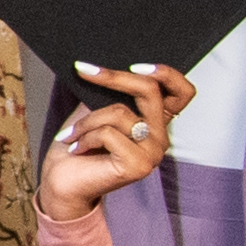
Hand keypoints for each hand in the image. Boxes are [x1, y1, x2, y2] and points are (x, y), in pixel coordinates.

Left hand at [45, 61, 186, 213]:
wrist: (62, 182)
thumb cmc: (79, 145)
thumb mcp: (96, 110)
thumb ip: (112, 93)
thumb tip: (104, 63)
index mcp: (156, 121)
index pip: (183, 92)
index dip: (166, 73)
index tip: (133, 64)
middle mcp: (161, 136)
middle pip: (151, 91)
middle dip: (113, 77)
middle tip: (83, 70)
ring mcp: (153, 152)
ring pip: (120, 112)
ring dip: (86, 120)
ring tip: (71, 135)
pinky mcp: (139, 165)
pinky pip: (109, 133)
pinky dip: (86, 136)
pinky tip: (76, 148)